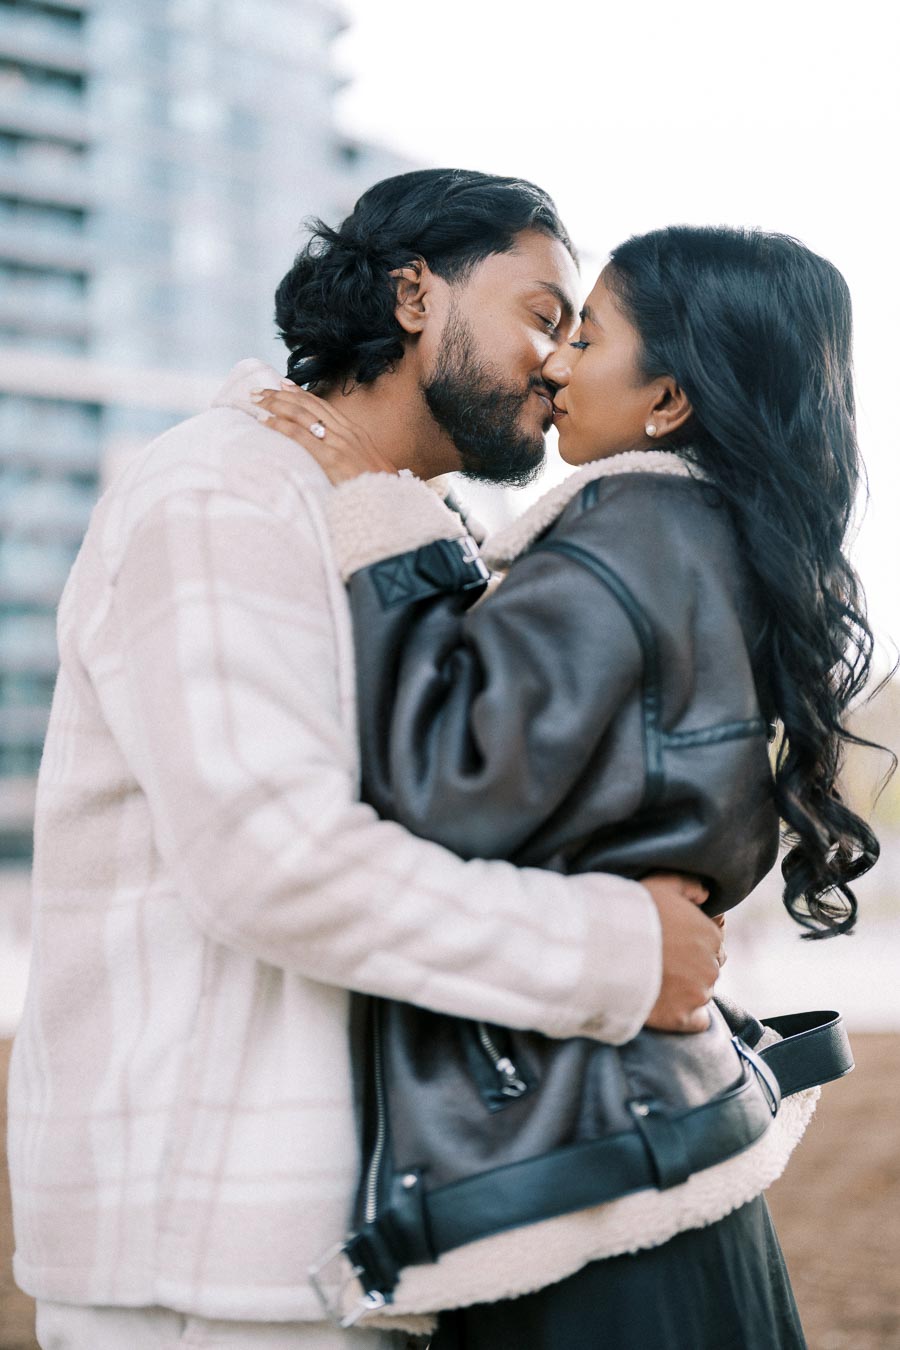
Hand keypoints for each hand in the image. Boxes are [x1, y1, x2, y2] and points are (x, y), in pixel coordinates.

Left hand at [250, 383, 396, 483]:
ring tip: (257, 400)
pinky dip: (281, 426)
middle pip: (309, 405)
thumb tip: (337, 457)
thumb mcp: (368, 465)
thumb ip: (352, 456)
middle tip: (260, 390)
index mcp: (355, 432)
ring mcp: (339, 444)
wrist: (390, 502)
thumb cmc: (379, 489)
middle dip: (282, 395)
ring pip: (302, 414)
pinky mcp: (331, 458)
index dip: (301, 393)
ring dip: (276, 404)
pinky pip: (301, 436)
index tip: (283, 384)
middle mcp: (346, 432)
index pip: (323, 406)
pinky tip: (266, 421)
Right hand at [640, 872, 722, 1033]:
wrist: (606, 950)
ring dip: (685, 989)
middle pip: (707, 969)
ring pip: (701, 993)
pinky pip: (697, 1022)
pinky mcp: (682, 1018)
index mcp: (710, 935)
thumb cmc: (633, 913)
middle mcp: (710, 966)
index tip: (669, 944)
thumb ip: (689, 885)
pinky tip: (668, 1005)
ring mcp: (697, 994)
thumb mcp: (661, 883)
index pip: (712, 943)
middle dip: (690, 966)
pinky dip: (687, 1016)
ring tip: (656, 981)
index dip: (690, 943)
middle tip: (661, 962)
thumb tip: (706, 894)